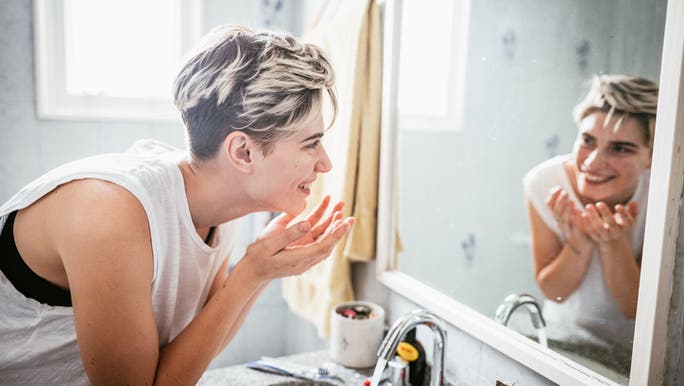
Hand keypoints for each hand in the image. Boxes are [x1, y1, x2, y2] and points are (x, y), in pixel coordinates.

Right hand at [240, 196, 354, 282]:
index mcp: (298, 258)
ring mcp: (303, 257)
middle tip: (350, 216)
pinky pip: (315, 240)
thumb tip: (308, 223)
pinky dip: (322, 228)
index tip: (346, 223)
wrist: (251, 273)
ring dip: (331, 226)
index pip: (323, 245)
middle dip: (339, 229)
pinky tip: (326, 217)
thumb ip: (289, 233)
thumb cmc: (258, 257)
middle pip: (327, 243)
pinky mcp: (300, 254)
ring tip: (339, 210)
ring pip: (322, 240)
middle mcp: (305, 259)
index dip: (336, 234)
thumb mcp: (270, 243)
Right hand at [546, 186, 592, 253]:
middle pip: (556, 212)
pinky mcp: (577, 237)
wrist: (583, 247)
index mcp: (559, 217)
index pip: (551, 206)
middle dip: (560, 202)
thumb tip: (554, 189)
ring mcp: (568, 231)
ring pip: (564, 220)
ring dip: (566, 210)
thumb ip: (562, 204)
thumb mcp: (569, 214)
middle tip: (565, 192)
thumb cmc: (577, 228)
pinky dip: (576, 220)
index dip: (553, 197)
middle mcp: (561, 224)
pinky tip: (579, 213)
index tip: (559, 187)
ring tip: (572, 201)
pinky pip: (575, 228)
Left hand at [583, 201, 637, 243]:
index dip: (623, 214)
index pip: (627, 220)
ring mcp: (606, 236)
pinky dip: (587, 223)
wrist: (613, 242)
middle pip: (611, 223)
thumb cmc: (621, 225)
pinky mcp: (597, 238)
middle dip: (605, 213)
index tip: (618, 206)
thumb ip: (633, 211)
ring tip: (588, 206)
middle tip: (599, 203)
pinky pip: (591, 231)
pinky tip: (582, 214)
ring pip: (599, 227)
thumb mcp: (629, 219)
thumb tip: (635, 202)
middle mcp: (616, 232)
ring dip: (593, 217)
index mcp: (626, 227)